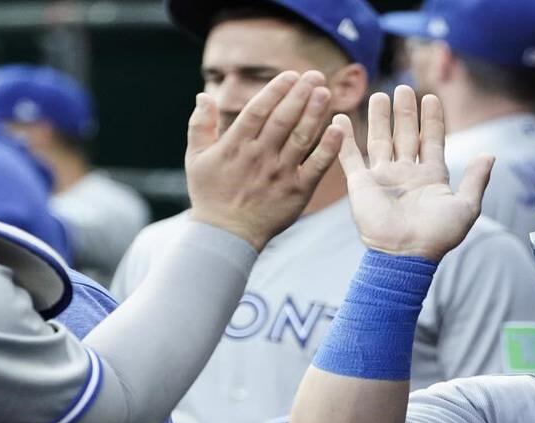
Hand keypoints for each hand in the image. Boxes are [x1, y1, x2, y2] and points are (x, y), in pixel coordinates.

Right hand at [186, 71, 342, 250]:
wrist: (226, 235)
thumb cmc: (210, 194)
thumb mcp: (195, 158)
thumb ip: (200, 125)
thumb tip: (203, 95)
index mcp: (236, 145)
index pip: (258, 110)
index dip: (276, 91)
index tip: (290, 75)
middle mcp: (260, 156)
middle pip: (283, 119)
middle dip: (300, 95)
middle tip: (315, 75)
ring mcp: (280, 174)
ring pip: (301, 138)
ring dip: (315, 114)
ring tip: (326, 93)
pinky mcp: (298, 192)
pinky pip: (317, 166)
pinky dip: (328, 148)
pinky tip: (339, 129)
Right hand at [335, 86, 493, 260]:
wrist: (405, 254)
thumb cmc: (437, 235)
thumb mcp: (466, 206)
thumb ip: (476, 180)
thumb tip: (490, 155)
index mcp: (431, 177)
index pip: (432, 140)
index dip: (432, 120)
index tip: (431, 97)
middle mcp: (406, 173)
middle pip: (406, 135)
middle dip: (405, 112)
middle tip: (403, 88)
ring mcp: (383, 177)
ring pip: (380, 139)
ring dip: (379, 118)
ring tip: (379, 95)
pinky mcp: (361, 184)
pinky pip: (350, 156)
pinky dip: (344, 138)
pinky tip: (340, 118)